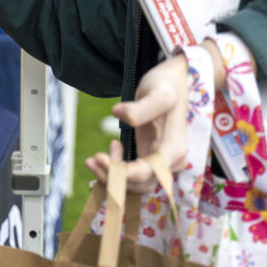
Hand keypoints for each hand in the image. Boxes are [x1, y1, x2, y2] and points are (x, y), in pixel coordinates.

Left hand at [85, 52, 189, 192]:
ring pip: (136, 184)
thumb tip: (118, 113)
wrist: (176, 81)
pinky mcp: (153, 158)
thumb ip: (140, 108)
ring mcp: (163, 162)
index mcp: (173, 150)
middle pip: (139, 184)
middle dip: (112, 177)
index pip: (144, 174)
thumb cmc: (167, 86)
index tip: (97, 157)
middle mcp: (171, 162)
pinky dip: (118, 171)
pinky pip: (134, 175)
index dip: (119, 172)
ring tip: (95, 157)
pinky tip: (111, 150)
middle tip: (91, 159)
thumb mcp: (158, 94)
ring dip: (112, 176)